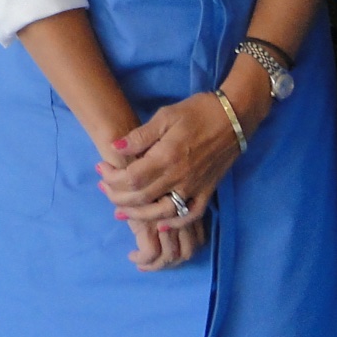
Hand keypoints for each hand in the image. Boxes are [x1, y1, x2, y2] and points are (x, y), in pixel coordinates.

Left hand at [91, 123, 202, 270]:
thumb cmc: (197, 112)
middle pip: (142, 198)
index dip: (113, 178)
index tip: (102, 169)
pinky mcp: (208, 191)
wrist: (234, 117)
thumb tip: (115, 147)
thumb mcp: (165, 116)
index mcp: (167, 157)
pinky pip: (191, 215)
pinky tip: (160, 225)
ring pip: (162, 212)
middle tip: (104, 188)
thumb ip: (140, 136)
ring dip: (139, 215)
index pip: (132, 178)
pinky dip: (175, 224)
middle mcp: (179, 177)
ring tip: (121, 211)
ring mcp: (195, 187)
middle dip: (117, 196)